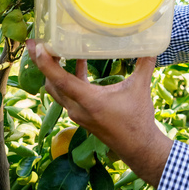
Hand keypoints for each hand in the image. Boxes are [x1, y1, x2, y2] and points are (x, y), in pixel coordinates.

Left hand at [26, 41, 172, 186]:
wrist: (137, 147)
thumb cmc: (137, 119)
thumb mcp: (140, 88)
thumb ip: (144, 64)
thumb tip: (150, 45)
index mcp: (88, 100)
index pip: (59, 80)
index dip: (46, 62)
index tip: (38, 45)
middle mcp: (77, 108)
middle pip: (51, 84)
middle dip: (42, 63)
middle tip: (40, 42)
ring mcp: (77, 114)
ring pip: (57, 90)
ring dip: (54, 72)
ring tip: (57, 51)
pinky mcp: (81, 116)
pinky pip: (66, 95)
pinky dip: (66, 79)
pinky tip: (79, 65)